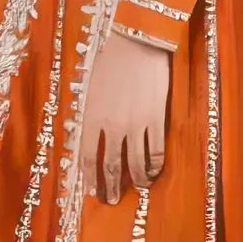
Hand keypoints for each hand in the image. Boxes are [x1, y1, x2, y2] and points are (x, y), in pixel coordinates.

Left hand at [80, 27, 170, 202]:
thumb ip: (92, 115)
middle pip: (110, 165)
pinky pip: (155, 151)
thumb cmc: (111, 59)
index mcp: (91, 117)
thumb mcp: (92, 88)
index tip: (91, 190)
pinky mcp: (156, 119)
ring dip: (135, 180)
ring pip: (134, 163)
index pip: (86, 156)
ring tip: (136, 189)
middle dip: (110, 186)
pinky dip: (154, 166)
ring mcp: (135, 124)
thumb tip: (92, 137)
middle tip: (110, 200)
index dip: (89, 177)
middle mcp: (112, 125)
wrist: (137, 41)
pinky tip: (154, 172)